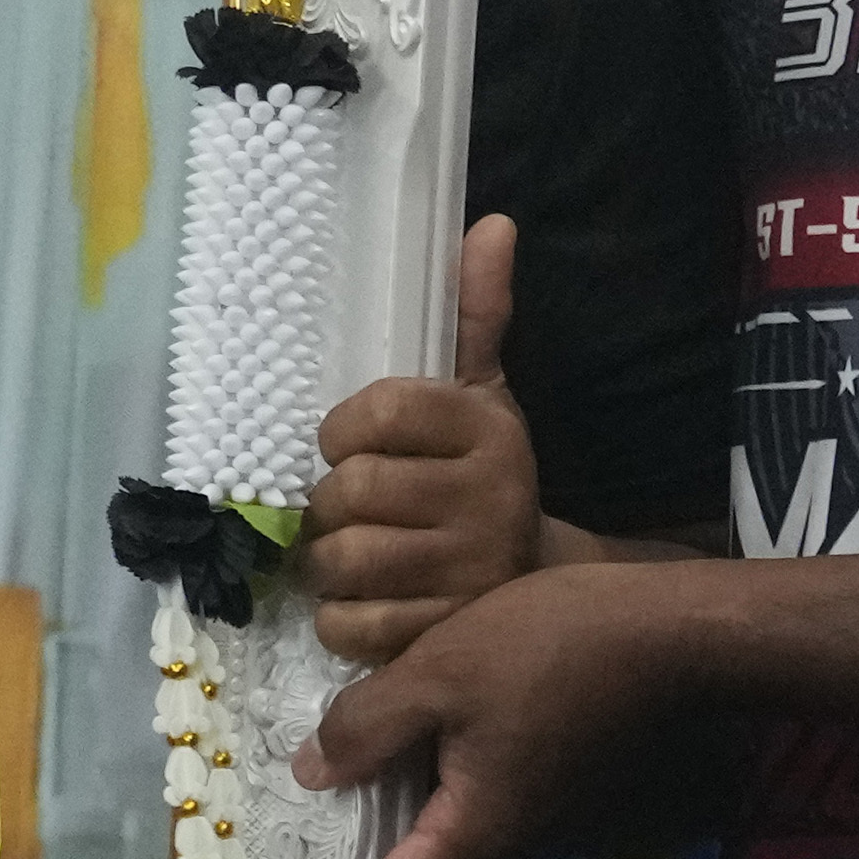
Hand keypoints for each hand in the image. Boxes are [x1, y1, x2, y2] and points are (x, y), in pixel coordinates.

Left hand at [266, 558, 703, 858]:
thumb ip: (366, 726)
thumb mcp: (439, 671)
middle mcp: (504, 845)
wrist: (674, 632)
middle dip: (345, 849)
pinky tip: (416, 709)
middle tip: (299, 793)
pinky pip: (470, 795)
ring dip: (387, 799)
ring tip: (354, 734)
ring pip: (438, 829)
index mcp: (472, 834)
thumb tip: (311, 772)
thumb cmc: (556, 647)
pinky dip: (426, 771)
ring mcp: (534, 817)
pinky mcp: (550, 783)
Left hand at [305, 215, 537, 663]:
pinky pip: (351, 626)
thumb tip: (492, 224)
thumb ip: (475, 313)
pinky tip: (361, 601)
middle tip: (344, 510)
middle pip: (351, 491)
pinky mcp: (446, 634)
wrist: (532, 583)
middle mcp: (488, 498)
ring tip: (348, 554)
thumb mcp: (482, 394)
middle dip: (329, 504)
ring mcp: (470, 571)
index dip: (341, 430)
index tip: (344, 443)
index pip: (379, 411)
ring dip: (326, 563)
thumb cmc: (481, 475)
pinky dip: (337, 618)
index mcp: (488, 428)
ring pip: (344, 560)